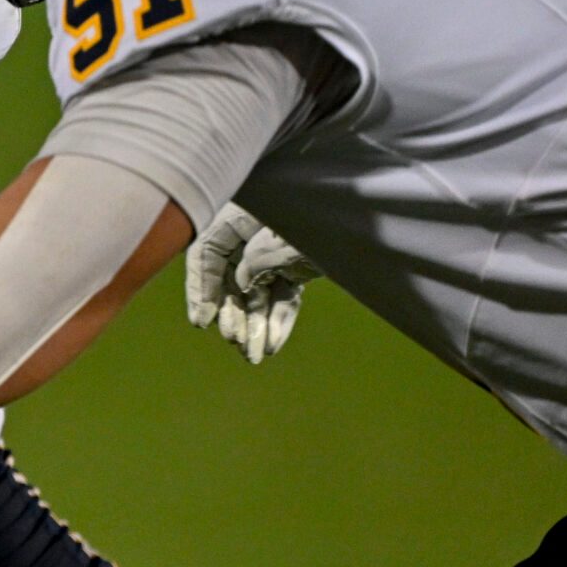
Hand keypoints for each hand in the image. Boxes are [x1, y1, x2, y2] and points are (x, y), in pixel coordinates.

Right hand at [184, 204, 321, 363]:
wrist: (365, 213)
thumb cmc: (327, 211)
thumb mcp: (285, 236)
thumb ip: (258, 258)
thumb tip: (243, 284)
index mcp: (240, 213)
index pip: (207, 251)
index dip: (201, 287)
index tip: (203, 321)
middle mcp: (253, 231)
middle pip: (231, 276)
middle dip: (234, 314)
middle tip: (236, 342)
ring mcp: (276, 248)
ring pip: (258, 290)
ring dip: (256, 323)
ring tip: (255, 355)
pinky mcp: (297, 264)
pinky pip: (283, 293)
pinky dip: (279, 317)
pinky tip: (275, 343)